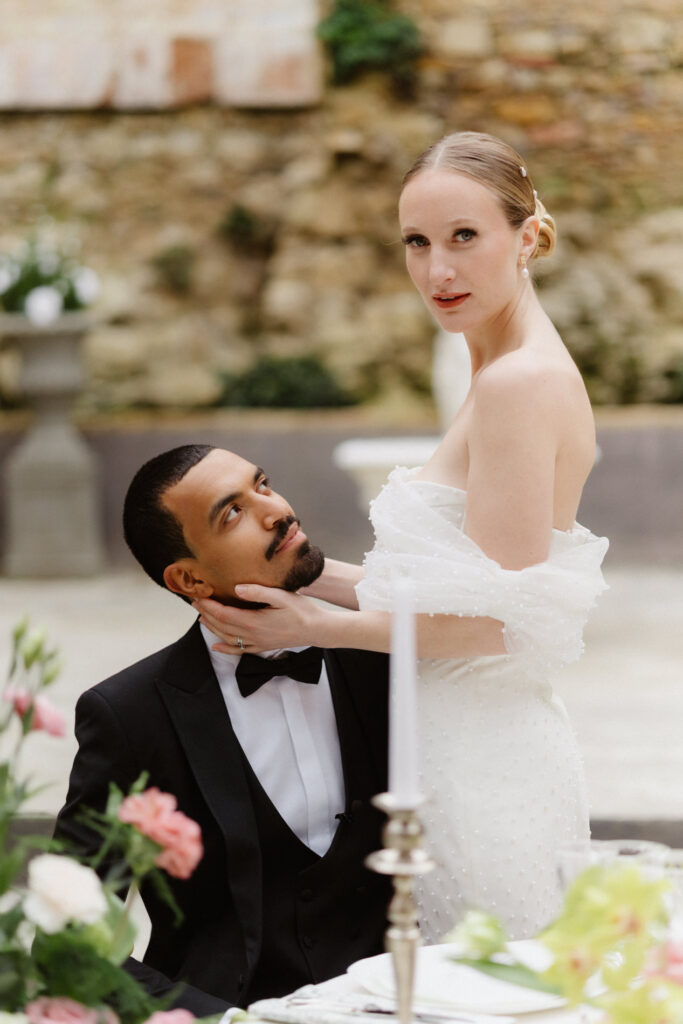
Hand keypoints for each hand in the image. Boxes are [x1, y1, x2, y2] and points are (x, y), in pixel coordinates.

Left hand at [193, 586, 321, 653]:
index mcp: (254, 622)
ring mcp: (257, 643)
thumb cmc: (301, 610)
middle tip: (195, 602)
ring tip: (202, 618)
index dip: (209, 605)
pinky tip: (217, 646)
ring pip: (228, 638)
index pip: (224, 614)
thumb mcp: (282, 596)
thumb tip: (237, 588)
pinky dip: (225, 649)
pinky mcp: (262, 647)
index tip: (199, 596)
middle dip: (207, 614)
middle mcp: (252, 635)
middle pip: (222, 625)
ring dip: (213, 628)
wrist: (316, 630)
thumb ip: (258, 592)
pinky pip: (239, 650)